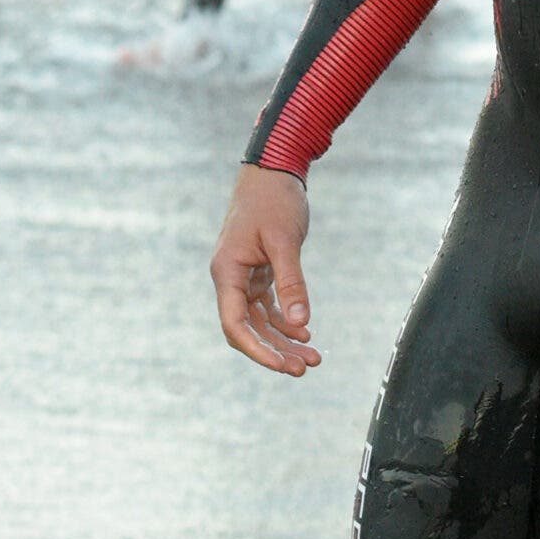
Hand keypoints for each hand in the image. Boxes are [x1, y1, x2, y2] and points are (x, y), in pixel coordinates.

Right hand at [210, 165, 319, 374]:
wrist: (273, 170)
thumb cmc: (274, 200)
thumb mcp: (284, 241)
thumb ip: (292, 283)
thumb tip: (302, 324)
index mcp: (227, 271)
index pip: (235, 324)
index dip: (257, 350)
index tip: (283, 366)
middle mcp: (230, 277)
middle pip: (247, 328)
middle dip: (274, 351)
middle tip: (305, 368)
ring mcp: (243, 275)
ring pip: (260, 320)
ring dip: (283, 340)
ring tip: (313, 358)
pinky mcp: (258, 271)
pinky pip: (268, 305)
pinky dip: (286, 321)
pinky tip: (306, 333)